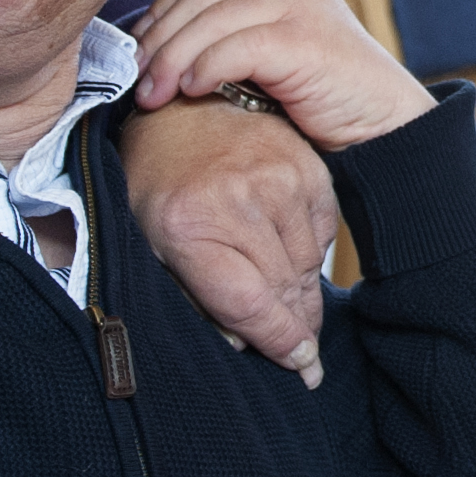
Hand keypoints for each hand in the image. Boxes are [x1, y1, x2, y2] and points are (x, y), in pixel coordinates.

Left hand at [119, 100, 334, 388]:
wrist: (179, 108)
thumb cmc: (158, 180)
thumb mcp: (151, 243)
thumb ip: (195, 298)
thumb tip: (246, 346)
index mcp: (188, 225)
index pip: (252, 305)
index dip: (280, 344)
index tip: (300, 368)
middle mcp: (238, 200)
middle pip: (286, 292)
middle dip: (296, 328)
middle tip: (300, 351)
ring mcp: (278, 179)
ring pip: (309, 267)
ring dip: (303, 295)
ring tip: (290, 305)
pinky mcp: (307, 166)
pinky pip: (324, 234)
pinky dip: (310, 253)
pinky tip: (286, 251)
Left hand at [136, 0, 434, 153]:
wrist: (385, 128)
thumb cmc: (318, 100)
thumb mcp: (266, 56)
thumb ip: (227, 38)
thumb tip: (154, 49)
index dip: (161, 17)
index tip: (137, 54)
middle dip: (159, 40)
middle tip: (138, 81)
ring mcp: (297, 4)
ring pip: (209, 23)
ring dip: (173, 61)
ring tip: (154, 95)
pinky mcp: (304, 38)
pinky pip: (234, 48)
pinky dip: (204, 69)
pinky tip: (192, 92)